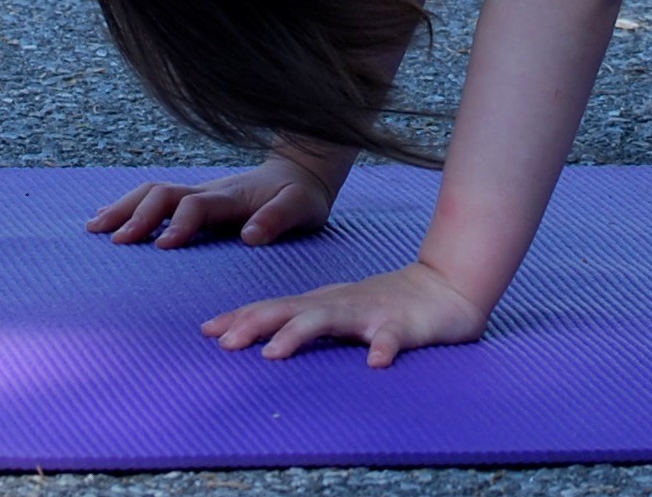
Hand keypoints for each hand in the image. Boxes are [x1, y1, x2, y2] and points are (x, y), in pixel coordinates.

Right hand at [90, 156, 335, 248]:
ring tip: (94, 227)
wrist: (301, 171)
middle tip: (113, 240)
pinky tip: (107, 220)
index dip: (179, 224)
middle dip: (136, 214)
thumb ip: (277, 220)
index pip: (196, 206)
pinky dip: (128, 206)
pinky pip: (154, 197)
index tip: (162, 246)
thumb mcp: (300, 209)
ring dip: (123, 207)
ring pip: (152, 192)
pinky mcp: (193, 198)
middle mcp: (208, 191)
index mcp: (231, 198)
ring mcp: (198, 192)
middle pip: (162, 193)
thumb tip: (249, 236)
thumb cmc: (300, 198)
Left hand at [203, 258, 487, 367]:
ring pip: (331, 319)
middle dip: (255, 323)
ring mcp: (370, 312)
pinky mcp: (403, 325)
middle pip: (290, 309)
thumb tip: (260, 340)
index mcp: (323, 302)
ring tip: (274, 353)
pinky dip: (382, 347)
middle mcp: (340, 303)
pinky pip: (391, 338)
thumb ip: (305, 322)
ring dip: (299, 334)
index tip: (206, 331)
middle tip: (224, 342)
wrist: (445, 289)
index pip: (274, 307)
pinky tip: (375, 362)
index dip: (241, 317)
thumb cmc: (385, 305)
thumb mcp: (339, 312)